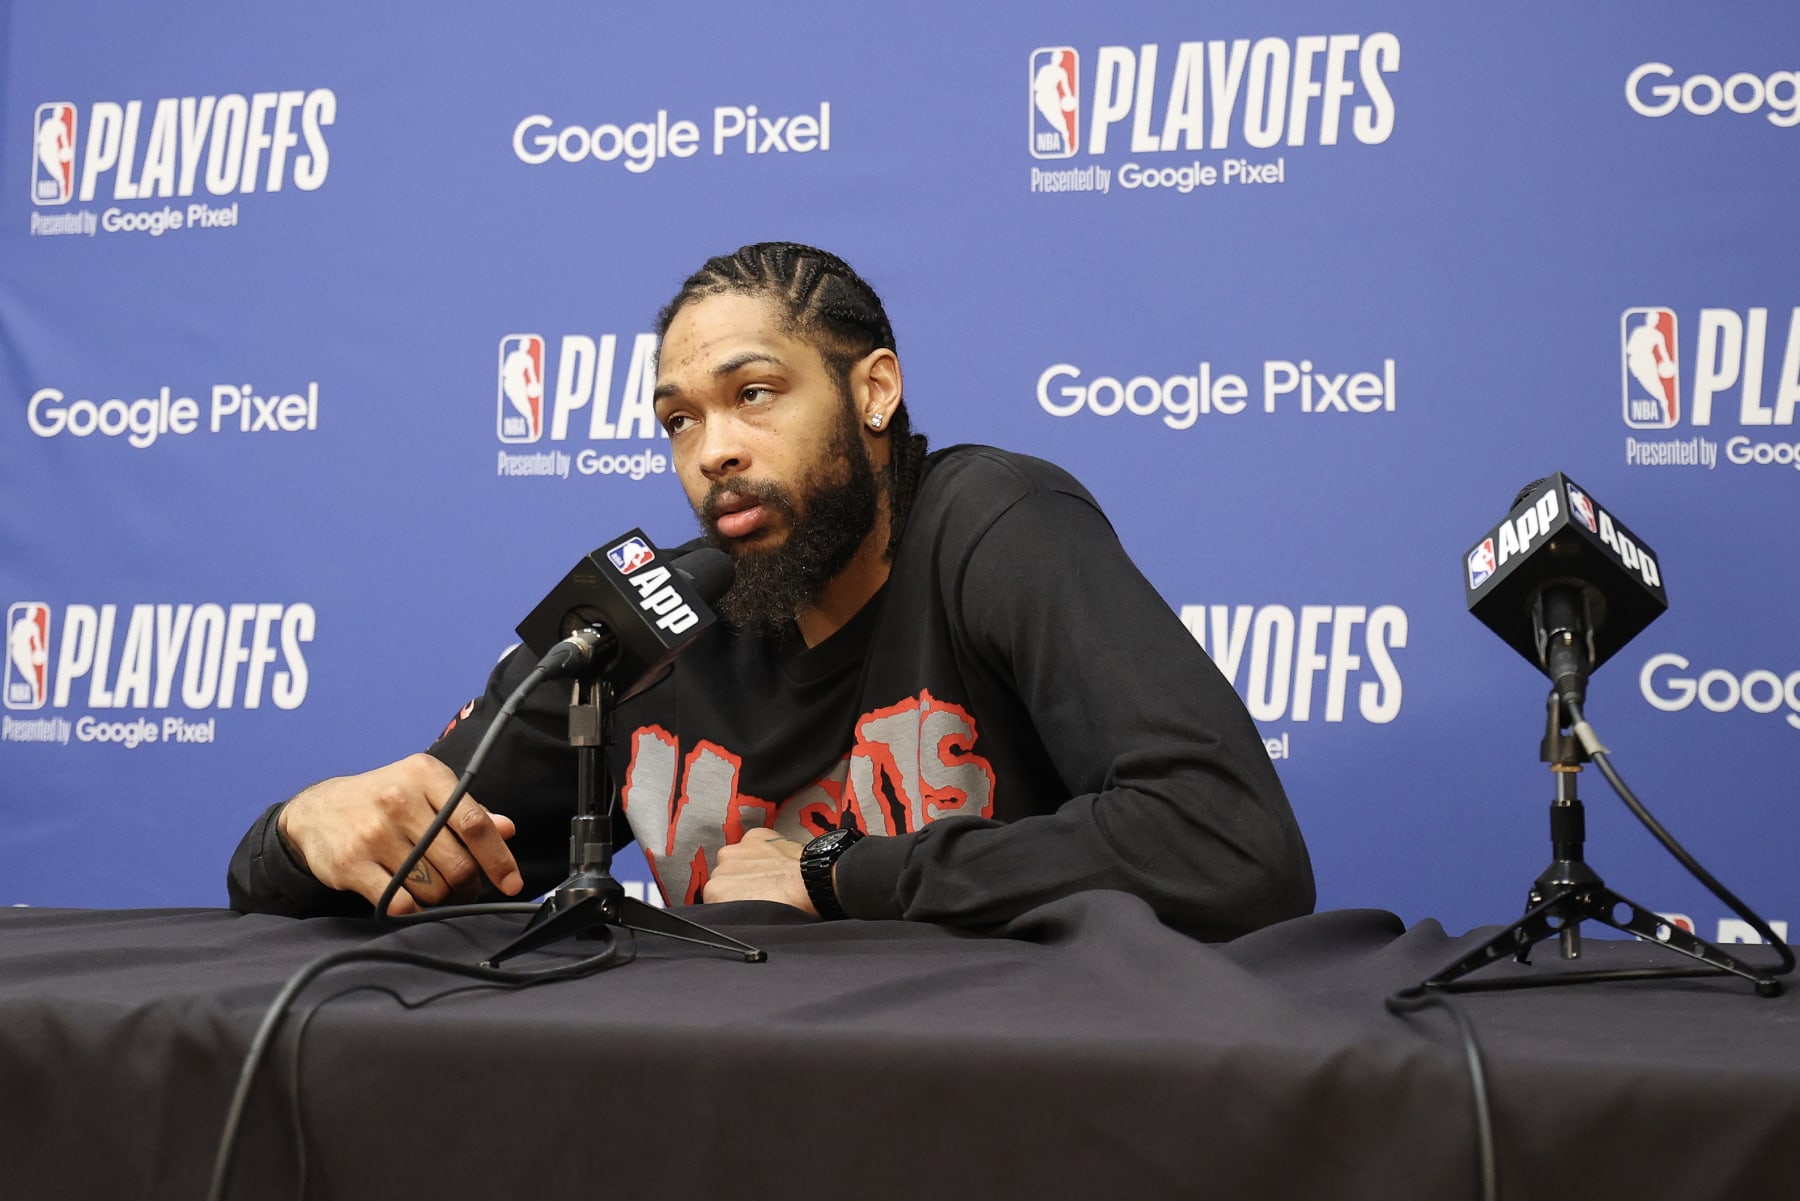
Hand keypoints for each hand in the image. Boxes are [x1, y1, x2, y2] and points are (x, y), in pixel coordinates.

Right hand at [276, 752, 521, 914]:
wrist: (315, 810)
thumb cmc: (381, 800)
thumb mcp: (425, 790)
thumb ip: (466, 810)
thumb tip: (507, 829)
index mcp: (425, 775)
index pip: (474, 822)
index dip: (498, 858)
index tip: (511, 883)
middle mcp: (399, 800)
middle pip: (456, 862)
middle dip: (468, 884)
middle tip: (464, 889)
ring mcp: (373, 832)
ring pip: (432, 886)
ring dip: (442, 898)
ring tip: (437, 892)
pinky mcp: (351, 862)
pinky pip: (401, 901)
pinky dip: (414, 909)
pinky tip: (412, 900)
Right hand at [703, 827, 814, 913]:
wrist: (814, 885)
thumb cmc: (787, 909)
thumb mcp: (750, 923)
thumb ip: (733, 914)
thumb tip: (736, 914)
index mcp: (714, 891)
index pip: (715, 897)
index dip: (732, 902)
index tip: (746, 905)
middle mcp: (722, 865)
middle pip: (725, 876)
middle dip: (738, 883)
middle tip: (761, 893)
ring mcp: (739, 847)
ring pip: (737, 859)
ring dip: (748, 866)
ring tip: (771, 877)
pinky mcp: (756, 835)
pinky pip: (753, 844)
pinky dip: (763, 851)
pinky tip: (777, 863)